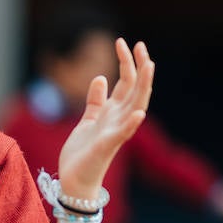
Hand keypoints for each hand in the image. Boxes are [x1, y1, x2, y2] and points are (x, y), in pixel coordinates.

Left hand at [56, 38, 154, 198]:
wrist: (74, 180)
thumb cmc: (82, 152)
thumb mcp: (88, 119)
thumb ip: (96, 100)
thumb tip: (100, 77)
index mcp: (113, 112)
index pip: (126, 83)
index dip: (126, 62)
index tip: (124, 42)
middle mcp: (119, 120)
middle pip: (134, 89)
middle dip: (138, 67)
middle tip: (141, 45)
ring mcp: (115, 133)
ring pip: (134, 106)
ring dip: (143, 87)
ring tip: (149, 67)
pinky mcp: (106, 147)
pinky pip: (121, 134)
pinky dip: (131, 124)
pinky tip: (138, 113)